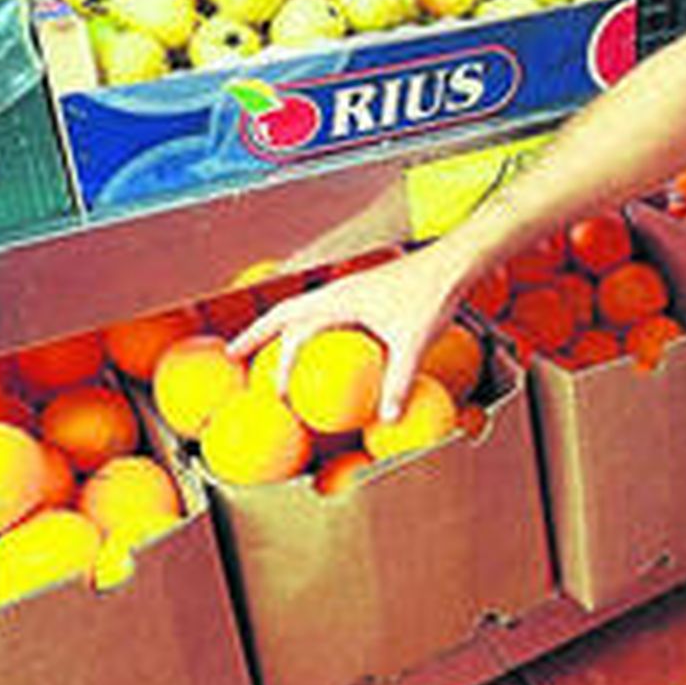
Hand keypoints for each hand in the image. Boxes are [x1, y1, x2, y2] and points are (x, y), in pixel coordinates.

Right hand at [227, 245, 464, 420]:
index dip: (281, 362)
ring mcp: (350, 291)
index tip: (276, 393)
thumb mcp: (414, 342)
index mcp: (340, 299)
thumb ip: (399, 381)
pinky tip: (318, 348)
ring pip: (303, 309)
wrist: (453, 264)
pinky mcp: (365, 294)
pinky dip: (309, 328)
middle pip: (284, 312)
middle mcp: (338, 292)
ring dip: (281, 328)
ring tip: (265, 351)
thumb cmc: (432, 294)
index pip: (295, 329)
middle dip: (256, 333)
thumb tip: (388, 420)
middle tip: (232, 354)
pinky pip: (325, 312)